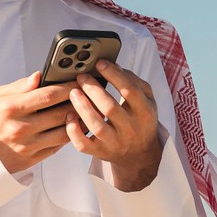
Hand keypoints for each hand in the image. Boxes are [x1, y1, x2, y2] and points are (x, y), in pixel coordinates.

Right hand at [0, 74, 76, 173]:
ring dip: (77, 121)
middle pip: (60, 113)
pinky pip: (57, 146)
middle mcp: (20, 128)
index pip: (48, 95)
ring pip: (63, 132)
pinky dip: (68, 135)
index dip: (68, 87)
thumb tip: (39, 76)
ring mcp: (26, 146)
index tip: (78, 81)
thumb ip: (20, 86)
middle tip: (86, 94)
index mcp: (11, 108)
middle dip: (77, 103)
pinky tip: (72, 126)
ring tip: (83, 110)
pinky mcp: (31, 159)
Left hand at [65, 61, 163, 191]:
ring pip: (96, 126)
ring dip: (82, 107)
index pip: (129, 91)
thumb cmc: (140, 119)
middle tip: (82, 76)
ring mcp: (115, 143)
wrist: (140, 153)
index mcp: (144, 112)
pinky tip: (69, 116)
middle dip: (93, 89)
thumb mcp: (146, 99)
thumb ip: (133, 81)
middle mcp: (131, 129)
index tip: (99, 63)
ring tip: (73, 92)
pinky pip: (83, 144)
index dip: (113, 75)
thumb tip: (113, 65)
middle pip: (109, 108)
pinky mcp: (100, 152)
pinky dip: (73, 131)